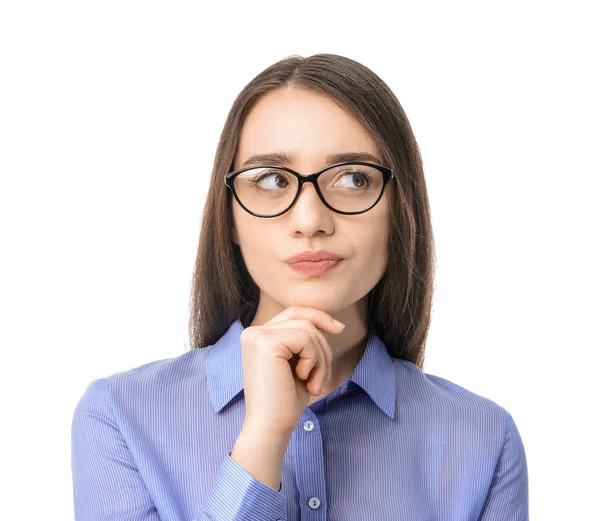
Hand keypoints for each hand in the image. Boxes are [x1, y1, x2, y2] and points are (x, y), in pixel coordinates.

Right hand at [239, 305, 345, 436]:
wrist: (270, 428)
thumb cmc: (285, 402)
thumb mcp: (299, 365)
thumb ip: (306, 342)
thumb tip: (334, 323)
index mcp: (258, 336)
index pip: (293, 313)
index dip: (318, 317)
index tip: (339, 329)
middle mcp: (253, 331)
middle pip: (303, 318)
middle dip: (322, 346)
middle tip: (322, 377)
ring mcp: (257, 335)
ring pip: (307, 329)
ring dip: (321, 359)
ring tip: (315, 384)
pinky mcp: (266, 343)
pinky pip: (305, 339)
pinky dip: (315, 361)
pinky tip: (305, 380)